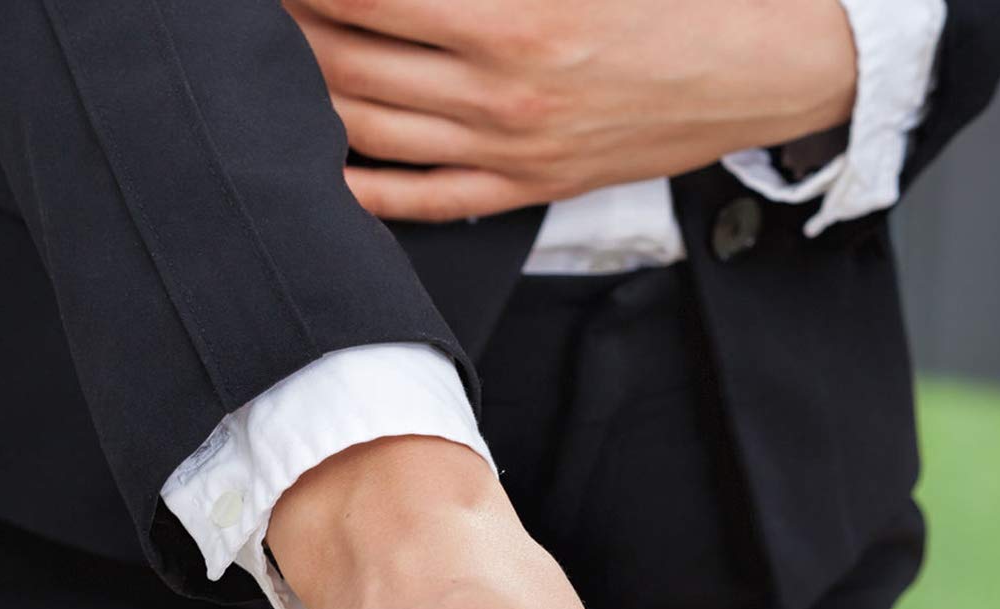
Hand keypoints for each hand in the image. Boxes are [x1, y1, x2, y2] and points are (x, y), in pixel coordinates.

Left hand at [285, 0, 856, 220]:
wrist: (753, 68)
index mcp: (509, 15)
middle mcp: (499, 92)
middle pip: (342, 60)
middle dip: (279, 24)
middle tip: (247, 9)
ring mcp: (511, 150)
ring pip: (369, 128)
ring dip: (303, 91)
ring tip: (268, 60)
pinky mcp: (529, 186)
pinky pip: (424, 197)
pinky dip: (364, 184)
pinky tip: (323, 160)